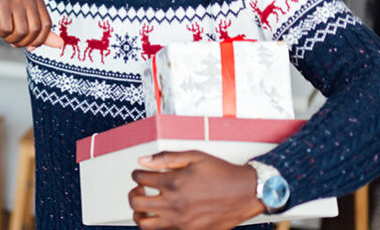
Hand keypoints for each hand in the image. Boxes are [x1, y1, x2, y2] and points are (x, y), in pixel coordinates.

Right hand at [0, 0, 63, 49]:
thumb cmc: (4, 17)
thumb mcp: (25, 25)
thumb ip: (43, 33)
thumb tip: (61, 44)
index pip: (47, 25)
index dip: (39, 40)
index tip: (30, 46)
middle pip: (35, 29)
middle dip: (24, 41)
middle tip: (14, 41)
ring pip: (22, 31)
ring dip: (12, 39)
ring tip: (6, 33)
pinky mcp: (1, 2)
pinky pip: (7, 29)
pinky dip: (2, 34)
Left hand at [128, 150, 264, 229]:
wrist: (245, 193)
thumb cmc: (222, 174)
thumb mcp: (194, 157)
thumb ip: (166, 158)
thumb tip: (143, 161)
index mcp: (173, 182)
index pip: (139, 178)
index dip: (137, 173)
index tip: (142, 174)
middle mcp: (173, 204)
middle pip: (136, 202)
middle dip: (134, 193)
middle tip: (141, 189)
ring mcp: (180, 221)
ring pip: (143, 223)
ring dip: (140, 213)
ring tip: (147, 205)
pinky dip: (156, 225)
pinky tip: (162, 215)